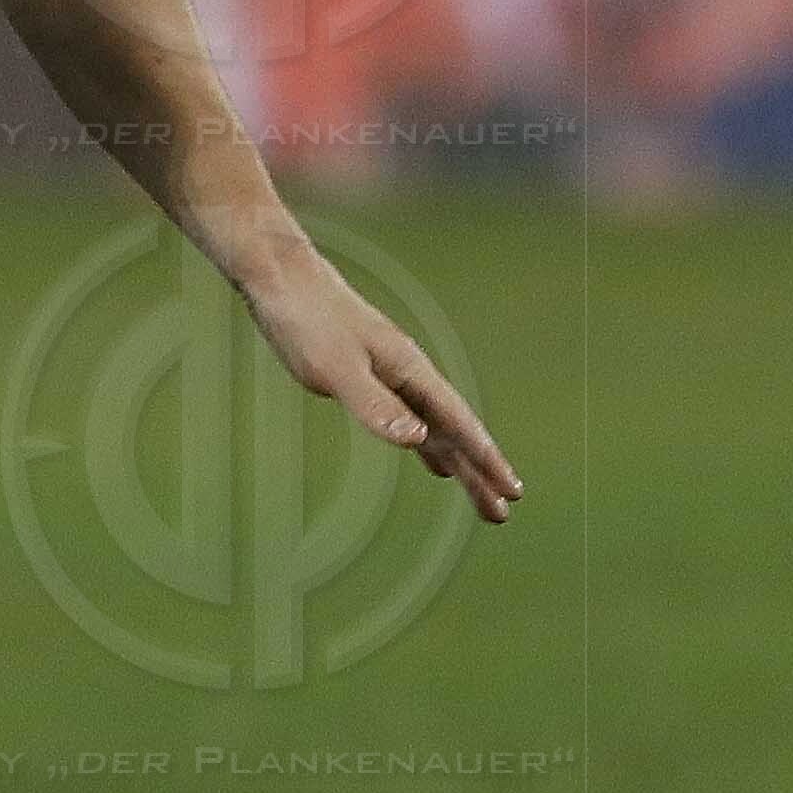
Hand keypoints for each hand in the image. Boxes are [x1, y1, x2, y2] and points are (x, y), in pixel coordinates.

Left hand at [237, 240, 522, 521]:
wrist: (280, 278)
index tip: (512, 491)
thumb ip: (374, 404)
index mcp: (410, 371)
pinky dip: (427, 443)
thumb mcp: (334, 368)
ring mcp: (389, 375)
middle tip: (502, 515)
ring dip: (457, 464)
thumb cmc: (305, 320)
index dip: (485, 459)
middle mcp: (408, 374)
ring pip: (434, 428)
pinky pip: (410, 418)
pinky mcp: (366, 376)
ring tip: (481, 499)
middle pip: (453, 431)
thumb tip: (420, 440)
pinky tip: (431, 458)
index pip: (458, 423)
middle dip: (478, 472)